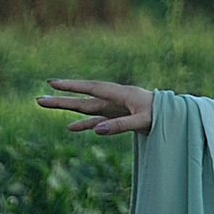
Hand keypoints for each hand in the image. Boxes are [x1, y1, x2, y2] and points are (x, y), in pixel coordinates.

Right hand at [39, 78, 153, 136]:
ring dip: (68, 108)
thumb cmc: (162, 114)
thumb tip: (95, 130)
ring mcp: (114, 108)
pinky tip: (70, 127)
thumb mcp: (143, 120)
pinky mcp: (117, 117)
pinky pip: (96, 121)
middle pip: (82, 99)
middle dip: (61, 99)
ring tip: (48, 106)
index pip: (91, 88)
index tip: (51, 83)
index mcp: (119, 94)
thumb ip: (121, 125)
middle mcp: (113, 99)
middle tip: (38, 99)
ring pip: (86, 109)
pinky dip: (84, 124)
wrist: (176, 115)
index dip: (71, 86)